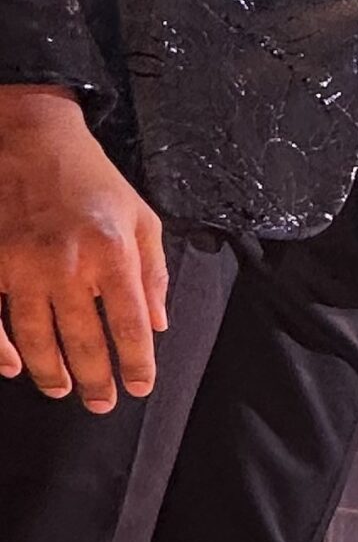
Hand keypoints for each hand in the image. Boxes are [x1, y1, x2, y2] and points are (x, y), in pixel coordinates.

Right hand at [0, 89, 167, 407]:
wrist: (31, 138)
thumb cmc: (92, 179)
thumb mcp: (142, 218)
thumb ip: (153, 273)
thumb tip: (159, 324)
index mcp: (113, 254)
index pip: (131, 326)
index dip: (137, 364)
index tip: (139, 387)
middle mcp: (67, 265)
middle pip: (84, 341)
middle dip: (95, 380)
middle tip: (100, 403)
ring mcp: (21, 264)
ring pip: (36, 336)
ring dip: (50, 370)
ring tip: (61, 389)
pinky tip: (9, 365)